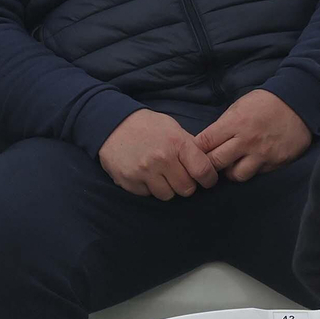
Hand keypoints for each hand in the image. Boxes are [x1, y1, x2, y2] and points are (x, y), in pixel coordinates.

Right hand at [98, 109, 218, 200]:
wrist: (109, 123)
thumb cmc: (145, 125)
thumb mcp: (172, 127)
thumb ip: (190, 145)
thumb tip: (210, 162)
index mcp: (177, 144)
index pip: (204, 172)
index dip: (208, 179)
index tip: (205, 179)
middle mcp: (161, 159)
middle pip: (187, 189)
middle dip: (185, 183)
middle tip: (176, 174)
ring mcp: (143, 171)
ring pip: (167, 195)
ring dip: (166, 187)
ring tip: (158, 174)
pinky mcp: (128, 181)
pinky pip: (147, 194)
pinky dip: (147, 187)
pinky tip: (143, 174)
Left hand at [194, 89, 312, 182]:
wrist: (297, 106)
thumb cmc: (263, 104)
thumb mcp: (237, 108)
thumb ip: (222, 125)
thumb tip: (207, 141)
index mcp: (234, 124)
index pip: (204, 142)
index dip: (196, 148)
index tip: (194, 151)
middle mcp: (246, 141)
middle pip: (216, 162)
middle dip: (208, 163)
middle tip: (208, 161)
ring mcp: (262, 154)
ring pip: (236, 175)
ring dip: (229, 171)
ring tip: (230, 164)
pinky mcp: (275, 163)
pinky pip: (256, 174)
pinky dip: (249, 170)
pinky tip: (248, 162)